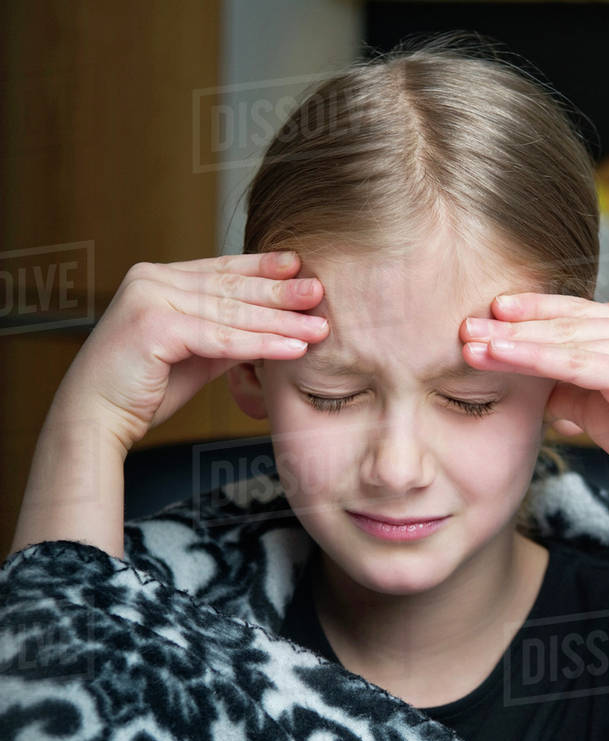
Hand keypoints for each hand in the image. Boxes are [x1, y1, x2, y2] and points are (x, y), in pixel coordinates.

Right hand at [51, 251, 328, 452]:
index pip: (220, 270)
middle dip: (280, 290)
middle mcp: (151, 280)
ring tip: (319, 325)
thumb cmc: (141, 390)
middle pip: (230, 287)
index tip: (299, 265)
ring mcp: (150, 299)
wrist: (95, 417)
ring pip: (230, 313)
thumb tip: (268, 327)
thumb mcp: (192, 355)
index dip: (261, 268)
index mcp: (156, 279)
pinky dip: (262, 343)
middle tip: (321, 291)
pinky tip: (294, 348)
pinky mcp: (154, 327)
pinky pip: (221, 338)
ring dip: (281, 320)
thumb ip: (223, 335)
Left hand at [458, 292, 608, 510]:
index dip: (530, 311)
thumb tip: (533, 383)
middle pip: (565, 321)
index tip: (489, 312)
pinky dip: (535, 357)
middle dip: (512, 323)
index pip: (575, 314)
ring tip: (472, 340)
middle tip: (465, 323)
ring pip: (566, 338)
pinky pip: (576, 362)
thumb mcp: (600, 408)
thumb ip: (569, 387)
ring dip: (514, 339)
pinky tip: (502, 355)